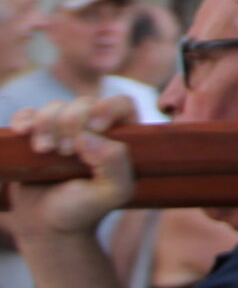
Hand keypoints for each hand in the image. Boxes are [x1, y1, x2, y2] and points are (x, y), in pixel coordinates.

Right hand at [6, 96, 138, 235]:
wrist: (48, 226)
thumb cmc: (85, 209)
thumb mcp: (113, 192)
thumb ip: (115, 163)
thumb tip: (89, 136)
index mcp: (121, 136)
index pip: (120, 103)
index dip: (106, 109)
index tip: (93, 129)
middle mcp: (94, 127)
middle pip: (83, 103)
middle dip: (72, 124)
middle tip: (67, 153)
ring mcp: (63, 131)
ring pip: (55, 107)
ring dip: (47, 126)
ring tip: (45, 151)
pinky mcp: (36, 136)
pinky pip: (28, 114)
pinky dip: (24, 120)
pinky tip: (24, 133)